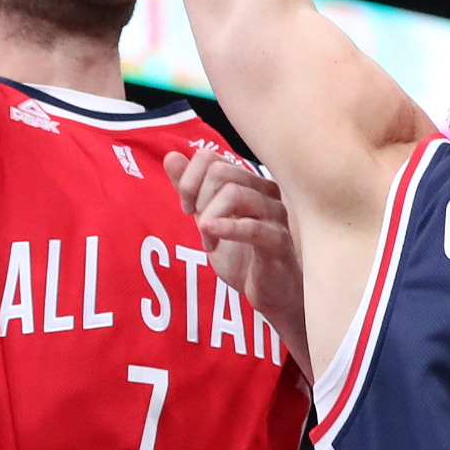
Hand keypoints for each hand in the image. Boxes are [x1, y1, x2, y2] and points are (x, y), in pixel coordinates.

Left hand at [164, 150, 310, 383]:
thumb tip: (172, 156)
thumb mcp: (208, 220)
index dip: (189, 180)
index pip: (210, 158)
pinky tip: (210, 237)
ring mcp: (275, 214)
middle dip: (199, 198)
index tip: (187, 207)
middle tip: (198, 224)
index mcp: (249, 182)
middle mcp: (265, 191)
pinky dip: (225, 228)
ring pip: (235, 194)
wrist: (269, 294)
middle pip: (220, 172)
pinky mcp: (278, 240)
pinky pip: (252, 227)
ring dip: (211, 218)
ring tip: (208, 241)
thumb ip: (190, 189)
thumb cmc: (244, 256)